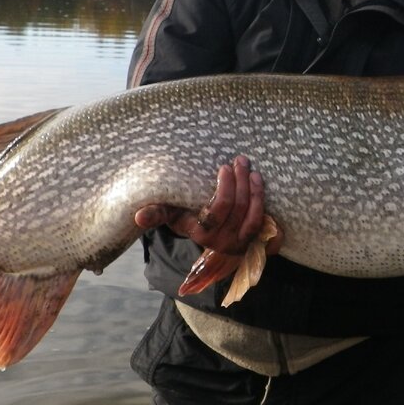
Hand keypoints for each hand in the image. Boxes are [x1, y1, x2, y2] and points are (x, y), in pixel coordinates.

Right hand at [134, 155, 280, 255]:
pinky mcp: (254, 240)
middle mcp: (223, 242)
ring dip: (256, 192)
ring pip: (253, 218)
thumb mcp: (171, 214)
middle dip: (241, 182)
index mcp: (203, 234)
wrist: (207, 235)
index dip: (226, 189)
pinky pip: (265, 227)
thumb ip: (156, 213)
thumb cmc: (187, 216)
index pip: (218, 212)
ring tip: (253, 172)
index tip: (224, 167)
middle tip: (240, 160)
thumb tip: (138, 216)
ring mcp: (240, 243)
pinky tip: (263, 188)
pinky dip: (265, 207)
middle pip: (238, 210)